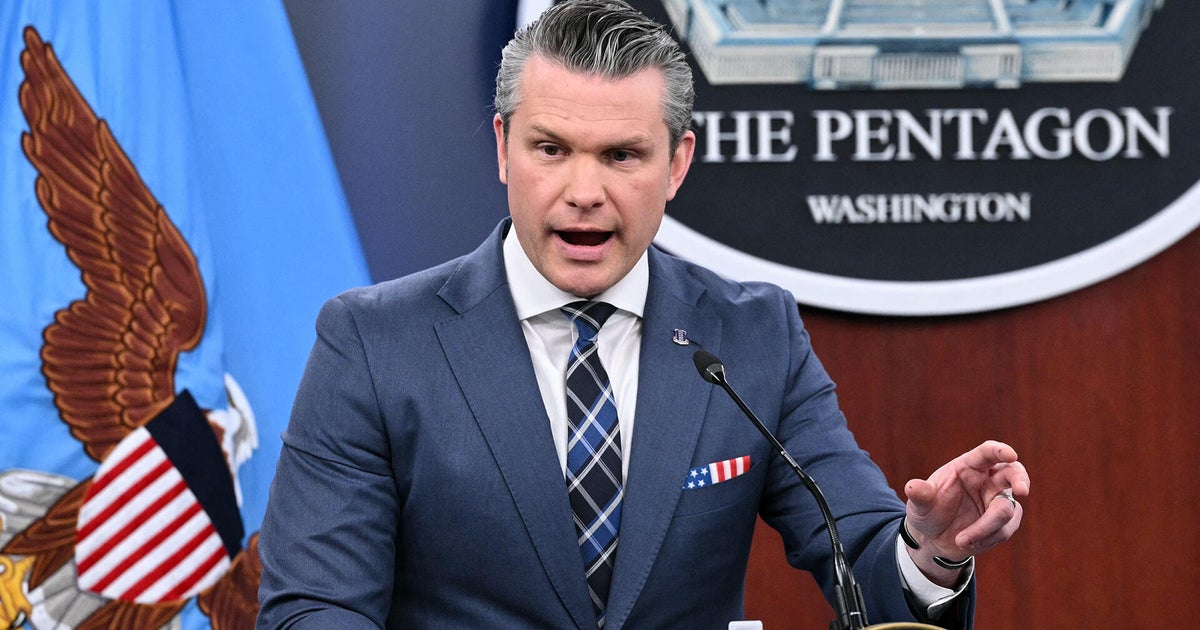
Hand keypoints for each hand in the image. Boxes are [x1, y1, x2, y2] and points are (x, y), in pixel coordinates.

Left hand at [902, 440, 1029, 583]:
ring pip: (1006, 508)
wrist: (934, 539)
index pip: (988, 453)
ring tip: (961, 540)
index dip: (1000, 451)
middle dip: (1020, 479)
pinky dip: (988, 538)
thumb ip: (920, 495)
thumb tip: (912, 487)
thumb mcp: (919, 505)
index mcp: (968, 466)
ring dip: (987, 527)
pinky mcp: (1004, 522)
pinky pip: (1005, 529)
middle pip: (1013, 472)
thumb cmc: (928, 512)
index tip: (1010, 454)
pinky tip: (968, 543)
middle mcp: (987, 480)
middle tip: (1022, 491)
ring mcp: (998, 500)